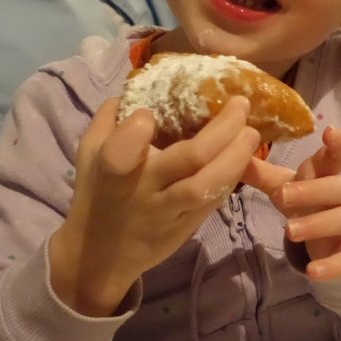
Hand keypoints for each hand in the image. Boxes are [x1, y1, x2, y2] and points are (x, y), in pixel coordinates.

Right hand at [50, 96, 260, 315]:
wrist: (99, 257)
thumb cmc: (96, 195)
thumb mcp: (88, 154)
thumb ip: (108, 118)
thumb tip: (137, 83)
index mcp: (112, 171)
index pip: (122, 152)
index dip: (137, 129)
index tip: (149, 114)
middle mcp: (143, 191)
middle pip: (188, 160)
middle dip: (221, 129)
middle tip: (241, 104)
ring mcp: (167, 213)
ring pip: (207, 185)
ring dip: (235, 157)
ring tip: (252, 134)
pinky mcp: (186, 228)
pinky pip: (213, 202)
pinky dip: (231, 179)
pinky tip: (244, 158)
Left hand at [243, 127, 340, 280]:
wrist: (330, 236)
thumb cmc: (305, 201)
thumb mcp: (283, 185)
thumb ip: (260, 171)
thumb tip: (230, 150)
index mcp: (326, 175)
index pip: (338, 155)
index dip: (339, 143)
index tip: (330, 131)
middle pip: (340, 187)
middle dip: (313, 190)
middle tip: (282, 196)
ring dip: (320, 224)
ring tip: (289, 231)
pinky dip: (332, 266)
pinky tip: (311, 272)